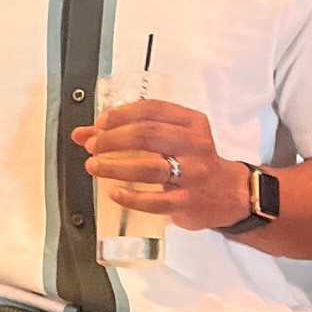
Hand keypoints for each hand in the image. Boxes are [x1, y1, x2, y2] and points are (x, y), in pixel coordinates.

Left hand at [72, 100, 249, 230]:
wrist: (229, 193)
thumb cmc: (192, 161)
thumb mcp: (169, 139)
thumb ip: (128, 132)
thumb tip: (82, 134)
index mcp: (191, 122)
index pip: (151, 109)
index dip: (121, 115)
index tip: (100, 124)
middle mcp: (194, 145)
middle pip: (147, 134)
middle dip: (113, 139)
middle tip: (92, 146)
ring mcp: (193, 174)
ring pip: (149, 167)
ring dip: (115, 166)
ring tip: (94, 166)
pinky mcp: (188, 202)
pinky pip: (155, 201)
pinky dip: (131, 197)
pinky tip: (114, 193)